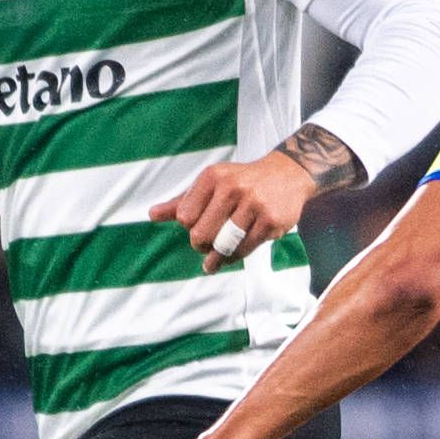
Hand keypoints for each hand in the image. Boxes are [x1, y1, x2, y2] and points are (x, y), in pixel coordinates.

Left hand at [154, 152, 317, 270]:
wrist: (288, 175)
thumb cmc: (241, 182)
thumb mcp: (211, 185)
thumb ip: (182, 201)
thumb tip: (151, 214)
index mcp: (213, 177)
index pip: (185, 216)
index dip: (189, 228)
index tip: (196, 229)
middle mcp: (233, 187)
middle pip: (201, 233)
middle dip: (200, 245)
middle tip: (204, 247)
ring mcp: (254, 204)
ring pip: (224, 244)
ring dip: (216, 258)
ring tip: (212, 263)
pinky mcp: (271, 220)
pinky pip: (245, 248)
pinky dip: (235, 257)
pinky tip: (230, 258)